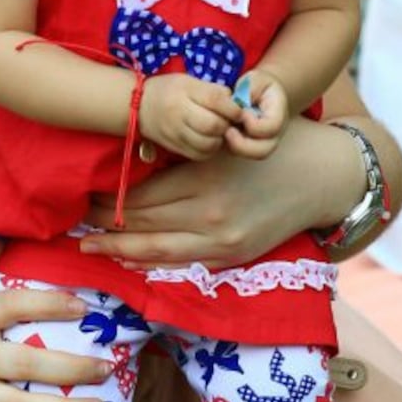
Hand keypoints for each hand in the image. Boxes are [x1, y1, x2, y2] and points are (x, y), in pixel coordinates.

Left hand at [80, 116, 356, 269]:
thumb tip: (136, 156)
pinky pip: (184, 263)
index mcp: (205, 179)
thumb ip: (185, 149)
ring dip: (119, 248)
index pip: (141, 195)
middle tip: (75, 218)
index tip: (84, 192)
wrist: (325, 177)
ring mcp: (223, 241)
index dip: (108, 197)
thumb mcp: (226, 138)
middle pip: (143, 222)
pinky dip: (152, 261)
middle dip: (105, 222)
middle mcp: (210, 215)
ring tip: (87, 245)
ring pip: (158, 250)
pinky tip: (129, 257)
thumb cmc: (274, 144)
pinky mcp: (234, 256)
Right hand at [139, 73, 240, 158]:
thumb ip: (213, 90)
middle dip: (227, 125)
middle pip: (212, 125)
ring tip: (219, 132)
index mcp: (184, 90)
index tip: (238, 111)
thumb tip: (236, 104)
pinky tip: (209, 141)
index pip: (215, 99)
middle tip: (228, 122)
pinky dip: (209, 150)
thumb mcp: (189, 81)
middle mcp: (178, 112)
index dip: (232, 107)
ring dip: (220, 140)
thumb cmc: (168, 90)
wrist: (137, 105)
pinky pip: (199, 155)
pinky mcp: (174, 147)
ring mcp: (175, 132)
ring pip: (208, 144)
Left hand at [224, 70, 288, 159]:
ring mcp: (263, 143)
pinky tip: (222, 133)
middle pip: (263, 151)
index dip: (253, 124)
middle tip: (228, 131)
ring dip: (234, 147)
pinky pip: (240, 154)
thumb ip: (250, 89)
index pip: (270, 128)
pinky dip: (229, 146)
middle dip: (242, 144)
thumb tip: (239, 103)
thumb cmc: (258, 86)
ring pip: (251, 156)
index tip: (241, 113)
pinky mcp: (249, 148)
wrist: (262, 95)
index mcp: (279, 115)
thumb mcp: (256, 79)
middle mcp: (275, 134)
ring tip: (224, 132)